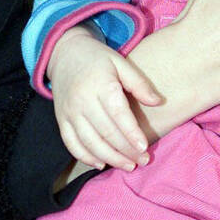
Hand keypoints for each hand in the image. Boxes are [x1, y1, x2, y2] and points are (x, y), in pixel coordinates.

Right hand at [46, 24, 161, 171]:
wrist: (64, 54)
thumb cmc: (97, 59)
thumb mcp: (120, 62)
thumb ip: (139, 83)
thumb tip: (158, 102)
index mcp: (100, 84)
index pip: (117, 113)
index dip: (131, 133)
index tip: (144, 147)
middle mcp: (82, 100)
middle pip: (105, 132)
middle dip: (126, 150)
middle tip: (144, 160)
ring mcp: (69, 112)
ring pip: (90, 142)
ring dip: (110, 158)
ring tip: (128, 165)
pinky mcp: (61, 120)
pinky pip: (72, 144)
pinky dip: (86, 157)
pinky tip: (102, 164)